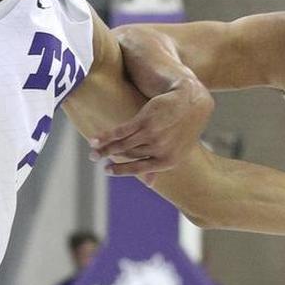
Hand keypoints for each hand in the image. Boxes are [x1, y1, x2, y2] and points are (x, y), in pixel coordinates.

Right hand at [92, 78, 214, 179]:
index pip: (138, 168)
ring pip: (122, 145)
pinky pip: (120, 132)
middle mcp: (160, 150)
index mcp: (168, 161)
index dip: (121, 170)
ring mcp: (152, 136)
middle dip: (109, 156)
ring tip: (92, 152)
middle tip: (94, 158)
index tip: (107, 170)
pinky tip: (95, 140)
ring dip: (104, 149)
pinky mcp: (145, 121)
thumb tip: (149, 184)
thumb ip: (160, 166)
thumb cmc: (184, 126)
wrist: (191, 101)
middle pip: (129, 154)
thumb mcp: (177, 149)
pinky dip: (105, 137)